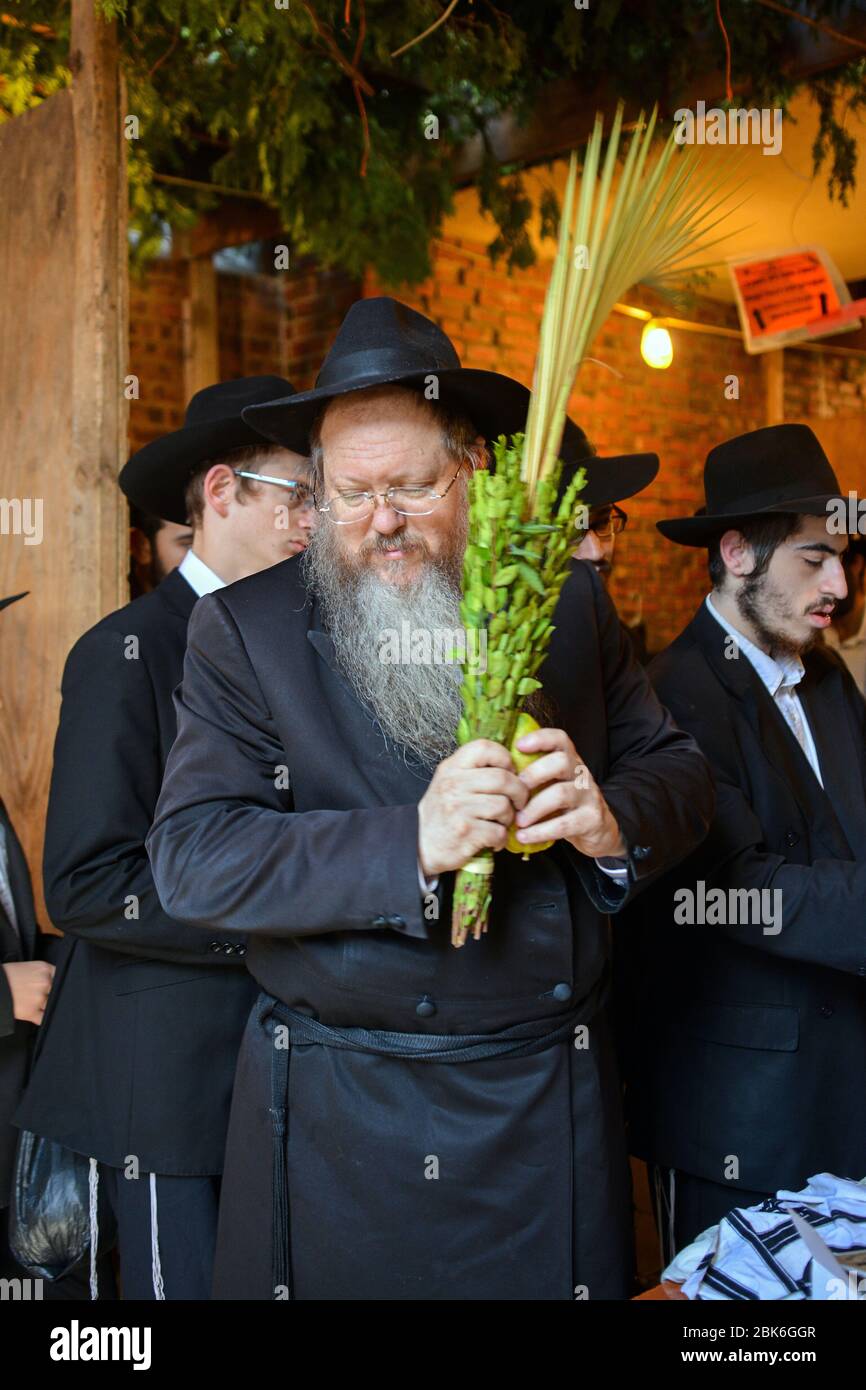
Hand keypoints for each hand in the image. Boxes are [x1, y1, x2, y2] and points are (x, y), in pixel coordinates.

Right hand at [2, 959, 54, 1024]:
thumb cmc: (7, 976)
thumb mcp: (27, 967)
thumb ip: (42, 973)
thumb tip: (53, 982)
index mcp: (44, 968)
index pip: (61, 977)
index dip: (58, 984)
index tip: (56, 988)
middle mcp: (45, 982)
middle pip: (58, 992)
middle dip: (52, 995)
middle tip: (44, 997)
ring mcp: (39, 998)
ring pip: (51, 1005)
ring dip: (46, 1006)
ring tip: (36, 1004)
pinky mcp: (31, 1012)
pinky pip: (43, 1018)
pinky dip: (41, 1018)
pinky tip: (36, 1015)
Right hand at [418, 739, 528, 876]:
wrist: (420, 845)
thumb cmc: (441, 812)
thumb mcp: (448, 782)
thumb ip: (472, 770)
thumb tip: (510, 765)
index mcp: (451, 769)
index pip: (483, 748)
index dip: (504, 757)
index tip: (510, 771)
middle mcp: (453, 785)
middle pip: (502, 778)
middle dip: (519, 792)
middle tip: (519, 801)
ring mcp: (458, 809)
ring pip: (503, 806)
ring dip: (508, 818)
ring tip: (500, 823)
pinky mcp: (465, 833)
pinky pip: (499, 832)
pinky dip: (501, 839)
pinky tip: (493, 840)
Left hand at [510, 726, 625, 859]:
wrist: (598, 831)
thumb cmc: (564, 805)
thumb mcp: (551, 785)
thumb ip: (531, 776)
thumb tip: (493, 770)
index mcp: (569, 761)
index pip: (560, 738)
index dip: (540, 738)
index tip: (518, 745)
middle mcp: (581, 774)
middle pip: (561, 761)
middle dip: (534, 774)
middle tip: (514, 792)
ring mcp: (589, 796)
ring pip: (561, 794)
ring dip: (534, 808)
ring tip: (517, 821)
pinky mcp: (591, 819)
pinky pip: (565, 824)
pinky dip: (541, 831)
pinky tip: (524, 836)